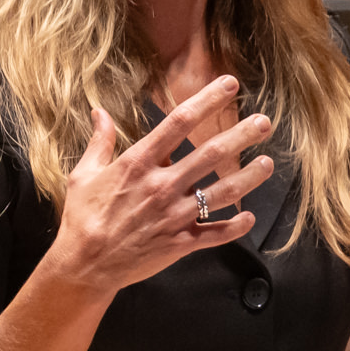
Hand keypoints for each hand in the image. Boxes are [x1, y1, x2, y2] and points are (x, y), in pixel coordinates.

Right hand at [44, 75, 274, 292]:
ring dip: (249, 176)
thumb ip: (99, 142)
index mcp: (139, 164)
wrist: (84, 265)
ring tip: (268, 163)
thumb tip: (99, 112)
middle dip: (241, 135)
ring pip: (223, 192)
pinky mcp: (180, 243)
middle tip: (264, 122)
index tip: (229, 85)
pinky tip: (249, 216)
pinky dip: (236, 226)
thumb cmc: (81, 218)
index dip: (207, 100)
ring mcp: (174, 216)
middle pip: (211, 153)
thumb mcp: (84, 174)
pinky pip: (216, 234)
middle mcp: (162, 185)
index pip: (179, 122)